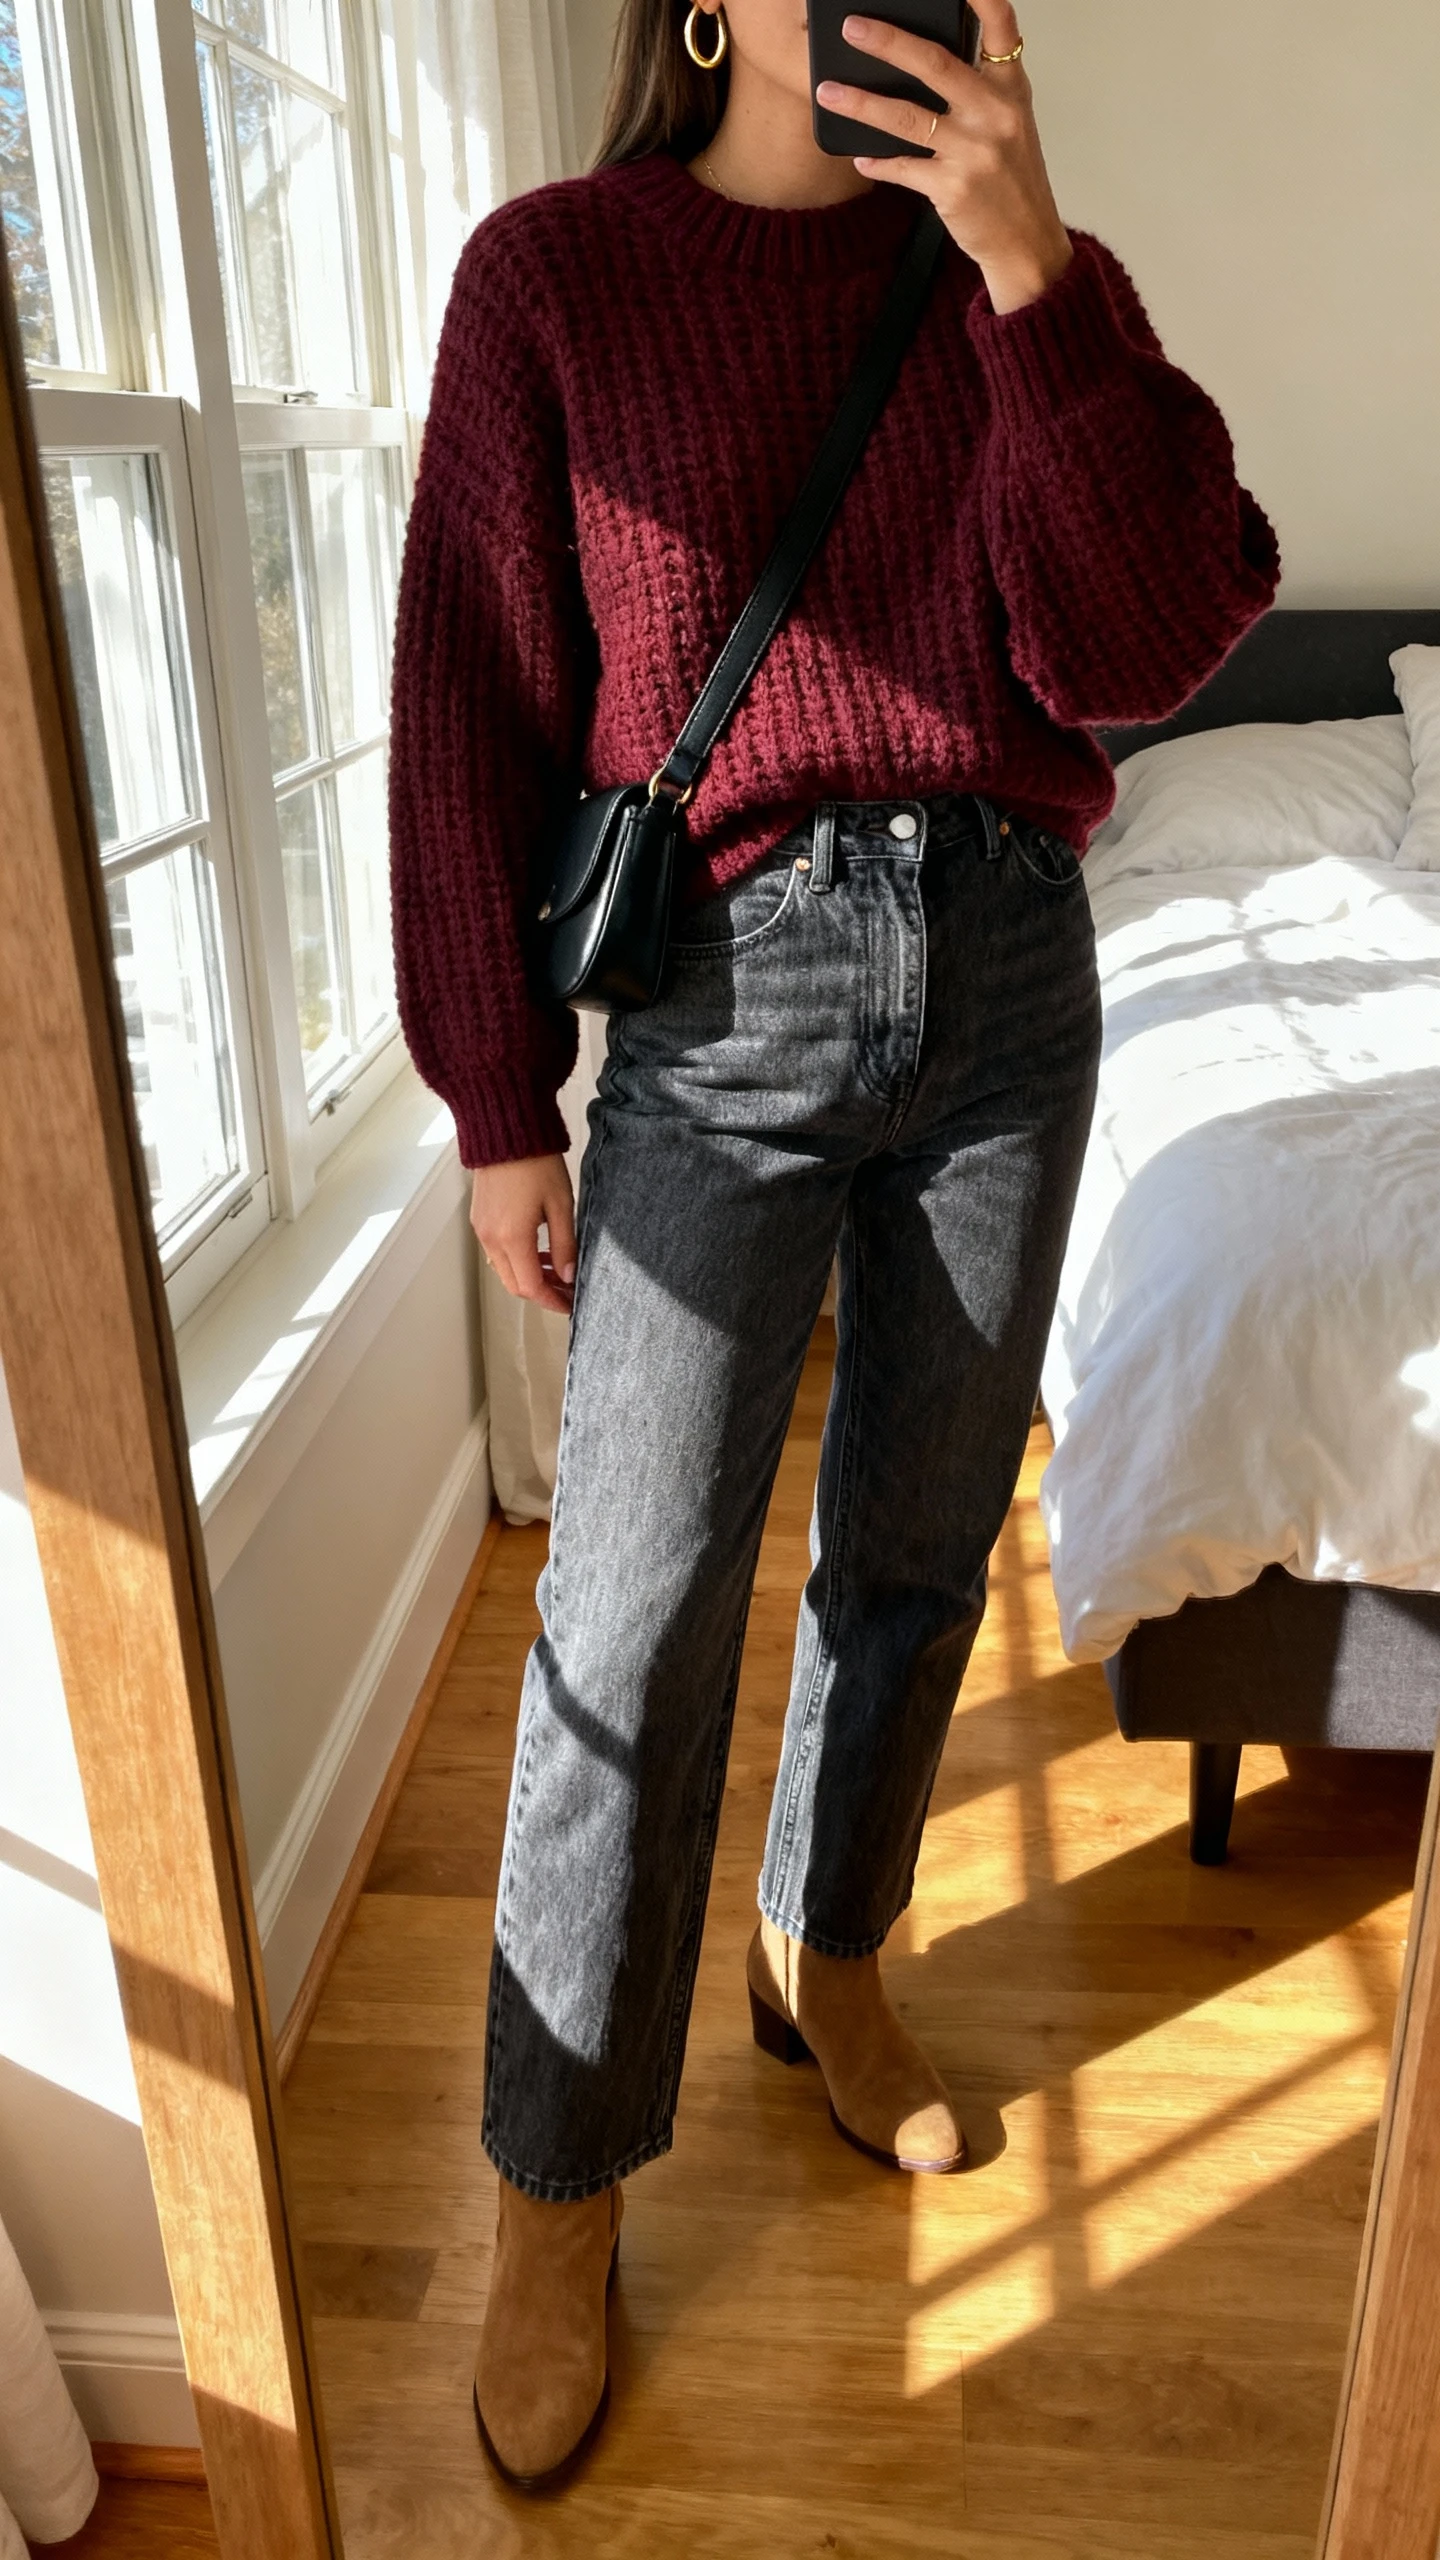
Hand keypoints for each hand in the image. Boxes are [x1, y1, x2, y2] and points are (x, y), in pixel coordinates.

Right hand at [470, 1154, 575, 1315]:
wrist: (505, 1132)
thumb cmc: (537, 1163)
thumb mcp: (561, 1205)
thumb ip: (565, 1245)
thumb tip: (569, 1275)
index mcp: (512, 1238)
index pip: (531, 1287)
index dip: (552, 1300)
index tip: (570, 1303)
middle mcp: (491, 1239)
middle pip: (514, 1285)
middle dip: (541, 1292)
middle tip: (566, 1289)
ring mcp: (481, 1230)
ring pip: (504, 1271)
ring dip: (528, 1276)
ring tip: (556, 1270)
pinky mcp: (479, 1220)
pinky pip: (496, 1253)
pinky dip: (516, 1260)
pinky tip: (537, 1251)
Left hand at [816, 0, 1072, 313]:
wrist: (1027, 242)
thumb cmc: (1013, 180)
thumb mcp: (1010, 124)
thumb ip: (979, 89)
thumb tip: (920, 62)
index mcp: (1011, 89)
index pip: (1001, 26)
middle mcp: (995, 114)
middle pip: (935, 64)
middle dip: (888, 42)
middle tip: (851, 27)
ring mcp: (974, 151)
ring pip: (907, 117)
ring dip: (861, 103)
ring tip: (827, 91)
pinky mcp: (953, 188)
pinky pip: (903, 168)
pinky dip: (878, 161)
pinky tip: (859, 154)